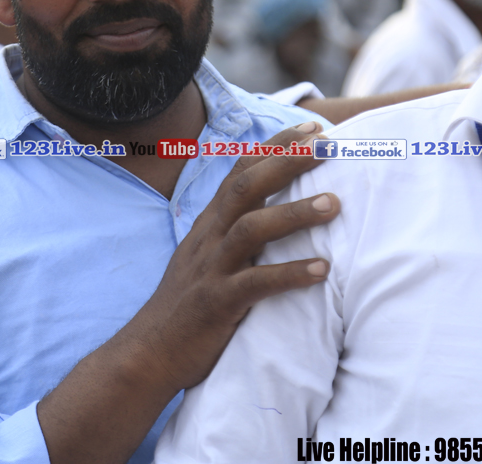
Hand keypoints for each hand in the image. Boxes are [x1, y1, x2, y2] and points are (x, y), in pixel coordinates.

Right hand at [123, 122, 336, 391]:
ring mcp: (211, 269)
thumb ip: (234, 234)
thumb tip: (277, 215)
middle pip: (246, 187)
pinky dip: (289, 274)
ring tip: (334, 204)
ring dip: (294, 213)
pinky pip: (255, 283)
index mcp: (209, 224)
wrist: (147, 354)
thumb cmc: (188, 307)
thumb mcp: (207, 259)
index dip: (276, 146)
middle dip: (287, 161)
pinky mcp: (217, 303)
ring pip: (250, 229)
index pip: (241, 170)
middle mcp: (208, 238)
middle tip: (328, 146)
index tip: (313, 128)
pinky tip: (322, 270)